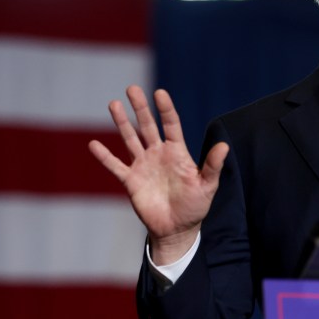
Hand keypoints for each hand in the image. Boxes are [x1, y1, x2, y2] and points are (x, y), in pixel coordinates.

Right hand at [88, 86, 228, 263]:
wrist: (178, 229)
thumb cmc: (195, 207)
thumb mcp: (207, 186)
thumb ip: (213, 165)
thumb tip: (225, 146)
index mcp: (177, 152)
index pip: (171, 125)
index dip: (165, 109)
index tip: (160, 93)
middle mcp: (158, 154)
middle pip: (148, 126)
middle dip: (140, 108)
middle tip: (132, 88)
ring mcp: (143, 166)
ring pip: (130, 139)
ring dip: (122, 123)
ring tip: (113, 104)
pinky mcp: (131, 181)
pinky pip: (115, 166)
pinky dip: (104, 156)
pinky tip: (94, 144)